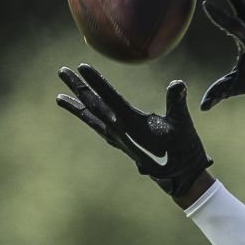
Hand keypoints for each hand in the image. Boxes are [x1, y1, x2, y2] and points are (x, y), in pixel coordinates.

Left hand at [56, 64, 212, 196]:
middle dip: (78, 88)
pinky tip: (85, 116)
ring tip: (60, 97)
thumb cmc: (183, 149)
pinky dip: (89, 120)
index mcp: (132, 124)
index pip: (109, 97)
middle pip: (94, 106)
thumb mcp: (183, 124)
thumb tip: (177, 84)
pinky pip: (99, 129)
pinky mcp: (122, 145)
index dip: (96, 81)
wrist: (180, 177)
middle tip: (62, 71)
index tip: (81, 67)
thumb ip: (177, 103)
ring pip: (92, 119)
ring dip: (76, 106)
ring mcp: (118, 140)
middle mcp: (120, 131)